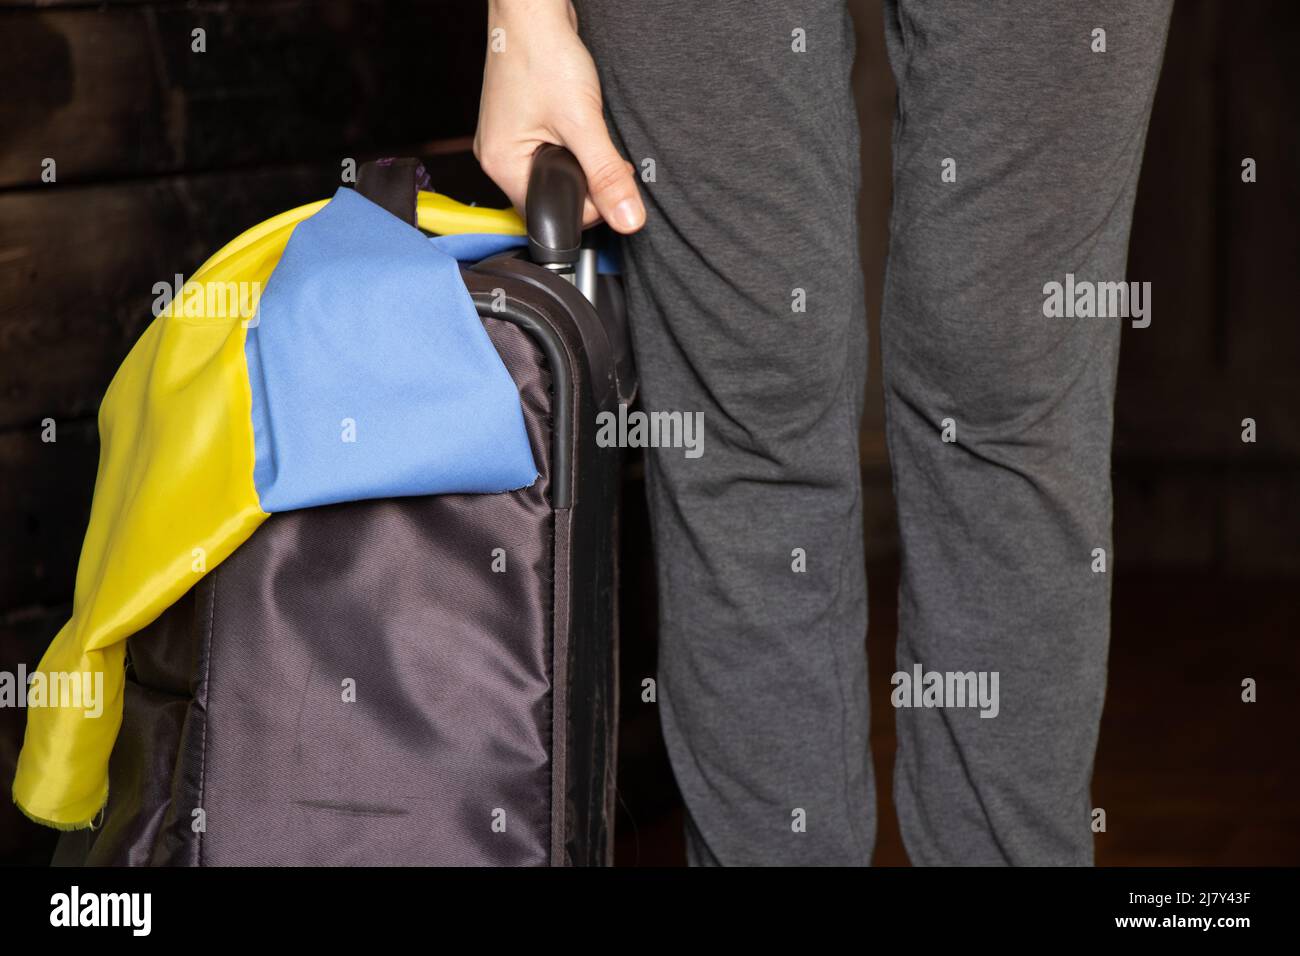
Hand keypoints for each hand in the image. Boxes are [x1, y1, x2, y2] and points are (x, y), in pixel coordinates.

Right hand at [475, 0, 644, 232]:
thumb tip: (628, 219)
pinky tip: (577, 124)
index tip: (610, 181)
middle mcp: (498, 158)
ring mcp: (507, 141)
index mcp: (502, 166)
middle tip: (604, 154)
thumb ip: (606, 175)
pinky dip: (571, 146)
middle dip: (584, 182)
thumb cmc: (542, 53)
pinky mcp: (520, 126)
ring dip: (580, 164)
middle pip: (551, 196)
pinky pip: (549, 153)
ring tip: (588, 133)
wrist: (532, 9)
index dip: (587, 205)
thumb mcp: (582, 121)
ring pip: (553, 175)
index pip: (548, 212)